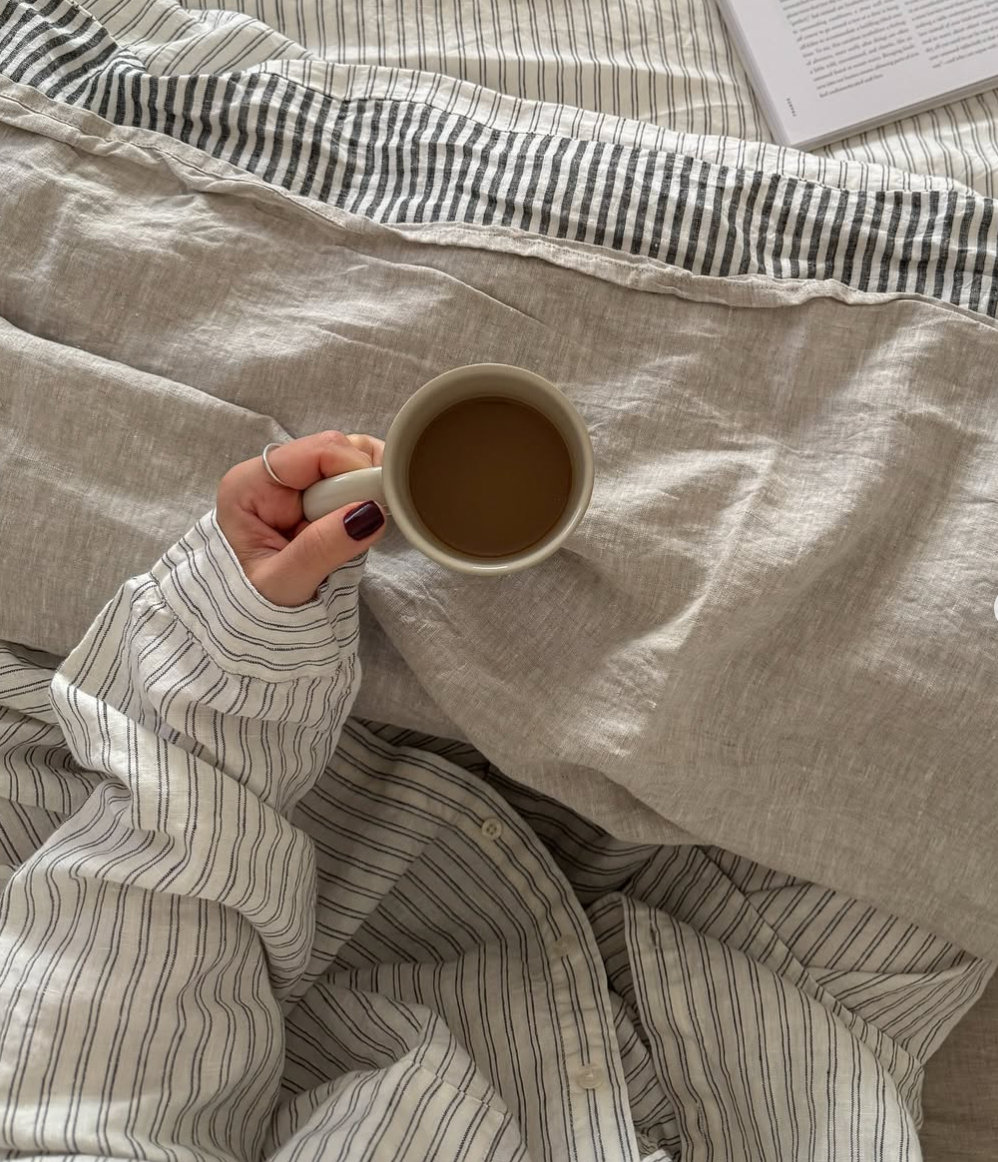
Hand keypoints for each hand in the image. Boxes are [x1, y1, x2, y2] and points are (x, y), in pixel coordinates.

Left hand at [216, 431, 386, 606]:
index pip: (317, 452)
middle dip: (360, 484)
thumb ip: (322, 548)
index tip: (376, 507)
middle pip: (336, 451)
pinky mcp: (312, 496)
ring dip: (366, 488)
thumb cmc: (256, 606)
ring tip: (363, 526)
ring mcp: (293, 483)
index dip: (355, 471)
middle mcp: (271, 475)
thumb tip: (369, 512)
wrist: (249, 625)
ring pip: (348, 459)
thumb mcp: (286, 583)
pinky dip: (367, 494)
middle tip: (365, 527)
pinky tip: (364, 520)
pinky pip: (350, 479)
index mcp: (250, 486)